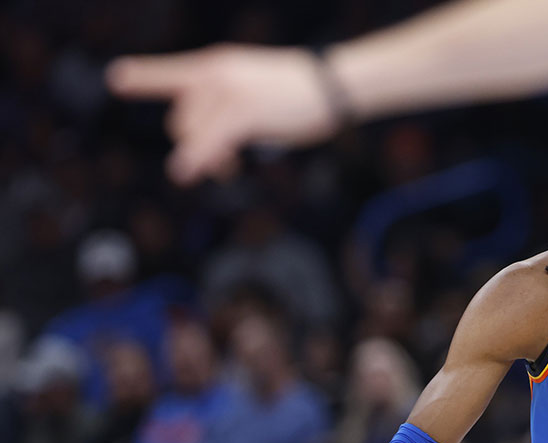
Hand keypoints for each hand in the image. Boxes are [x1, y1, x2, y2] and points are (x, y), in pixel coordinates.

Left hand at [106, 45, 339, 184]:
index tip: (117, 78)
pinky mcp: (244, 112)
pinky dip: (197, 159)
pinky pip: (211, 141)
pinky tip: (186, 172)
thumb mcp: (258, 92)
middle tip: (224, 165)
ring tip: (229, 168)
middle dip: (194, 146)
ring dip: (206, 159)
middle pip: (182, 120)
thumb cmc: (303, 94)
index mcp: (219, 67)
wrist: (333, 84)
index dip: (144, 77)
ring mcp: (228, 92)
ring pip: (194, 134)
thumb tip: (208, 147)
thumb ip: (228, 112)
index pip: (174, 72)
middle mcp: (216, 75)